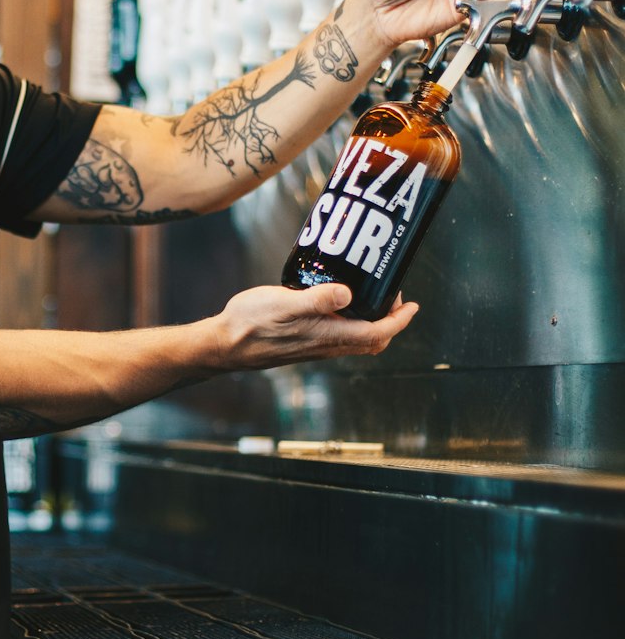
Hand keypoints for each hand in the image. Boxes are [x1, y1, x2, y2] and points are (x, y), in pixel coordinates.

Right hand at [213, 282, 416, 371]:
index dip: (400, 321)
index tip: (413, 305)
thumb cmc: (250, 324)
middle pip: (373, 340)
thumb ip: (317, 299)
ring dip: (373, 321)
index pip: (378, 333)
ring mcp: (316, 345)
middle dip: (391, 321)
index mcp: (328, 336)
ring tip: (373, 296)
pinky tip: (341, 302)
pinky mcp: (306, 342)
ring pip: (358, 339)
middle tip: (394, 297)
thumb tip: (348, 293)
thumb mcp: (284, 304)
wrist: (226, 345)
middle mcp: (327, 345)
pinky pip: (341, 336)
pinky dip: (353, 321)